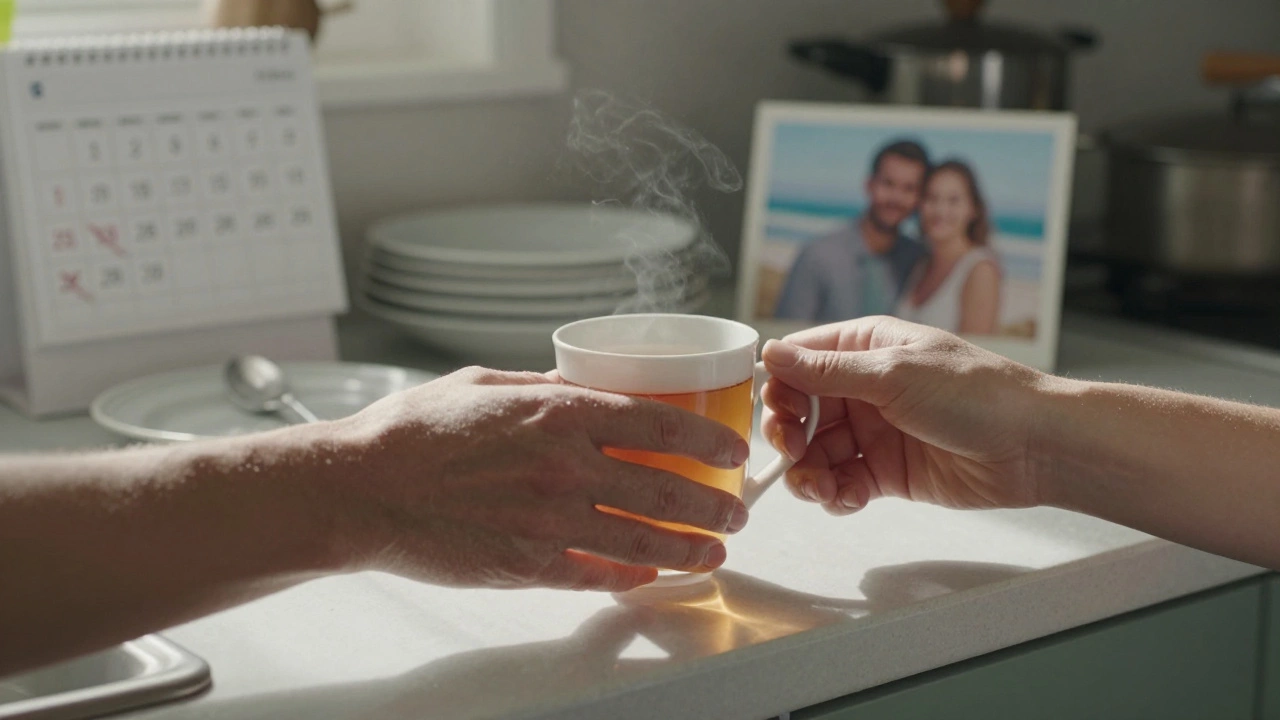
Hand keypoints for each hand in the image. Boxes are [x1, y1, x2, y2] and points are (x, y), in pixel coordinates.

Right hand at [320, 367, 751, 591]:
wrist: (360, 489)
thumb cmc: (414, 432)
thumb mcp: (485, 385)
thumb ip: (544, 388)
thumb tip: (583, 386)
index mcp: (557, 414)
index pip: (661, 423)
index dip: (708, 438)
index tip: (731, 449)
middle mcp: (563, 467)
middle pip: (665, 490)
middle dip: (713, 505)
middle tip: (735, 512)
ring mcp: (547, 521)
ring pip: (642, 541)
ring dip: (688, 550)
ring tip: (714, 553)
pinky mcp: (525, 565)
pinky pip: (594, 574)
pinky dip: (629, 576)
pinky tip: (648, 574)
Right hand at [760, 317, 1050, 515]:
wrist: (1034, 446)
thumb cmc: (977, 393)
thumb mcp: (894, 373)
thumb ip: (828, 371)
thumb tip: (771, 353)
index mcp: (865, 347)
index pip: (799, 362)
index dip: (780, 387)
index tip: (782, 413)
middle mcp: (864, 387)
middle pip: (800, 412)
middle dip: (789, 436)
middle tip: (795, 453)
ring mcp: (874, 431)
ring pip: (815, 454)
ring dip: (807, 473)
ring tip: (821, 488)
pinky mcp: (886, 472)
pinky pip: (842, 483)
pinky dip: (834, 494)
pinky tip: (846, 498)